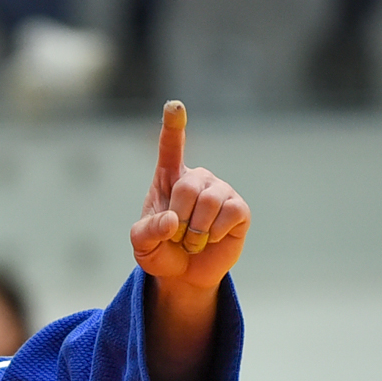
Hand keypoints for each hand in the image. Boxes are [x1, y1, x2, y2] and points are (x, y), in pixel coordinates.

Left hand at [130, 101, 249, 293]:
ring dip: (195, 231)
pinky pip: (230, 214)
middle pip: (187, 186)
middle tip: (177, 236)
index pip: (171, 146)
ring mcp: (221, 191)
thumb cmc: (161, 251)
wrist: (184, 275)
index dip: (173, 125)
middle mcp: (197, 178)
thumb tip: (173, 221)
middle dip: (178, 220)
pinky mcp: (239, 209)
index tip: (174, 105)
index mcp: (169, 178)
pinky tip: (211, 239)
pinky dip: (214, 233)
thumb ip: (147, 232)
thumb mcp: (142, 245)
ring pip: (209, 202)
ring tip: (193, 241)